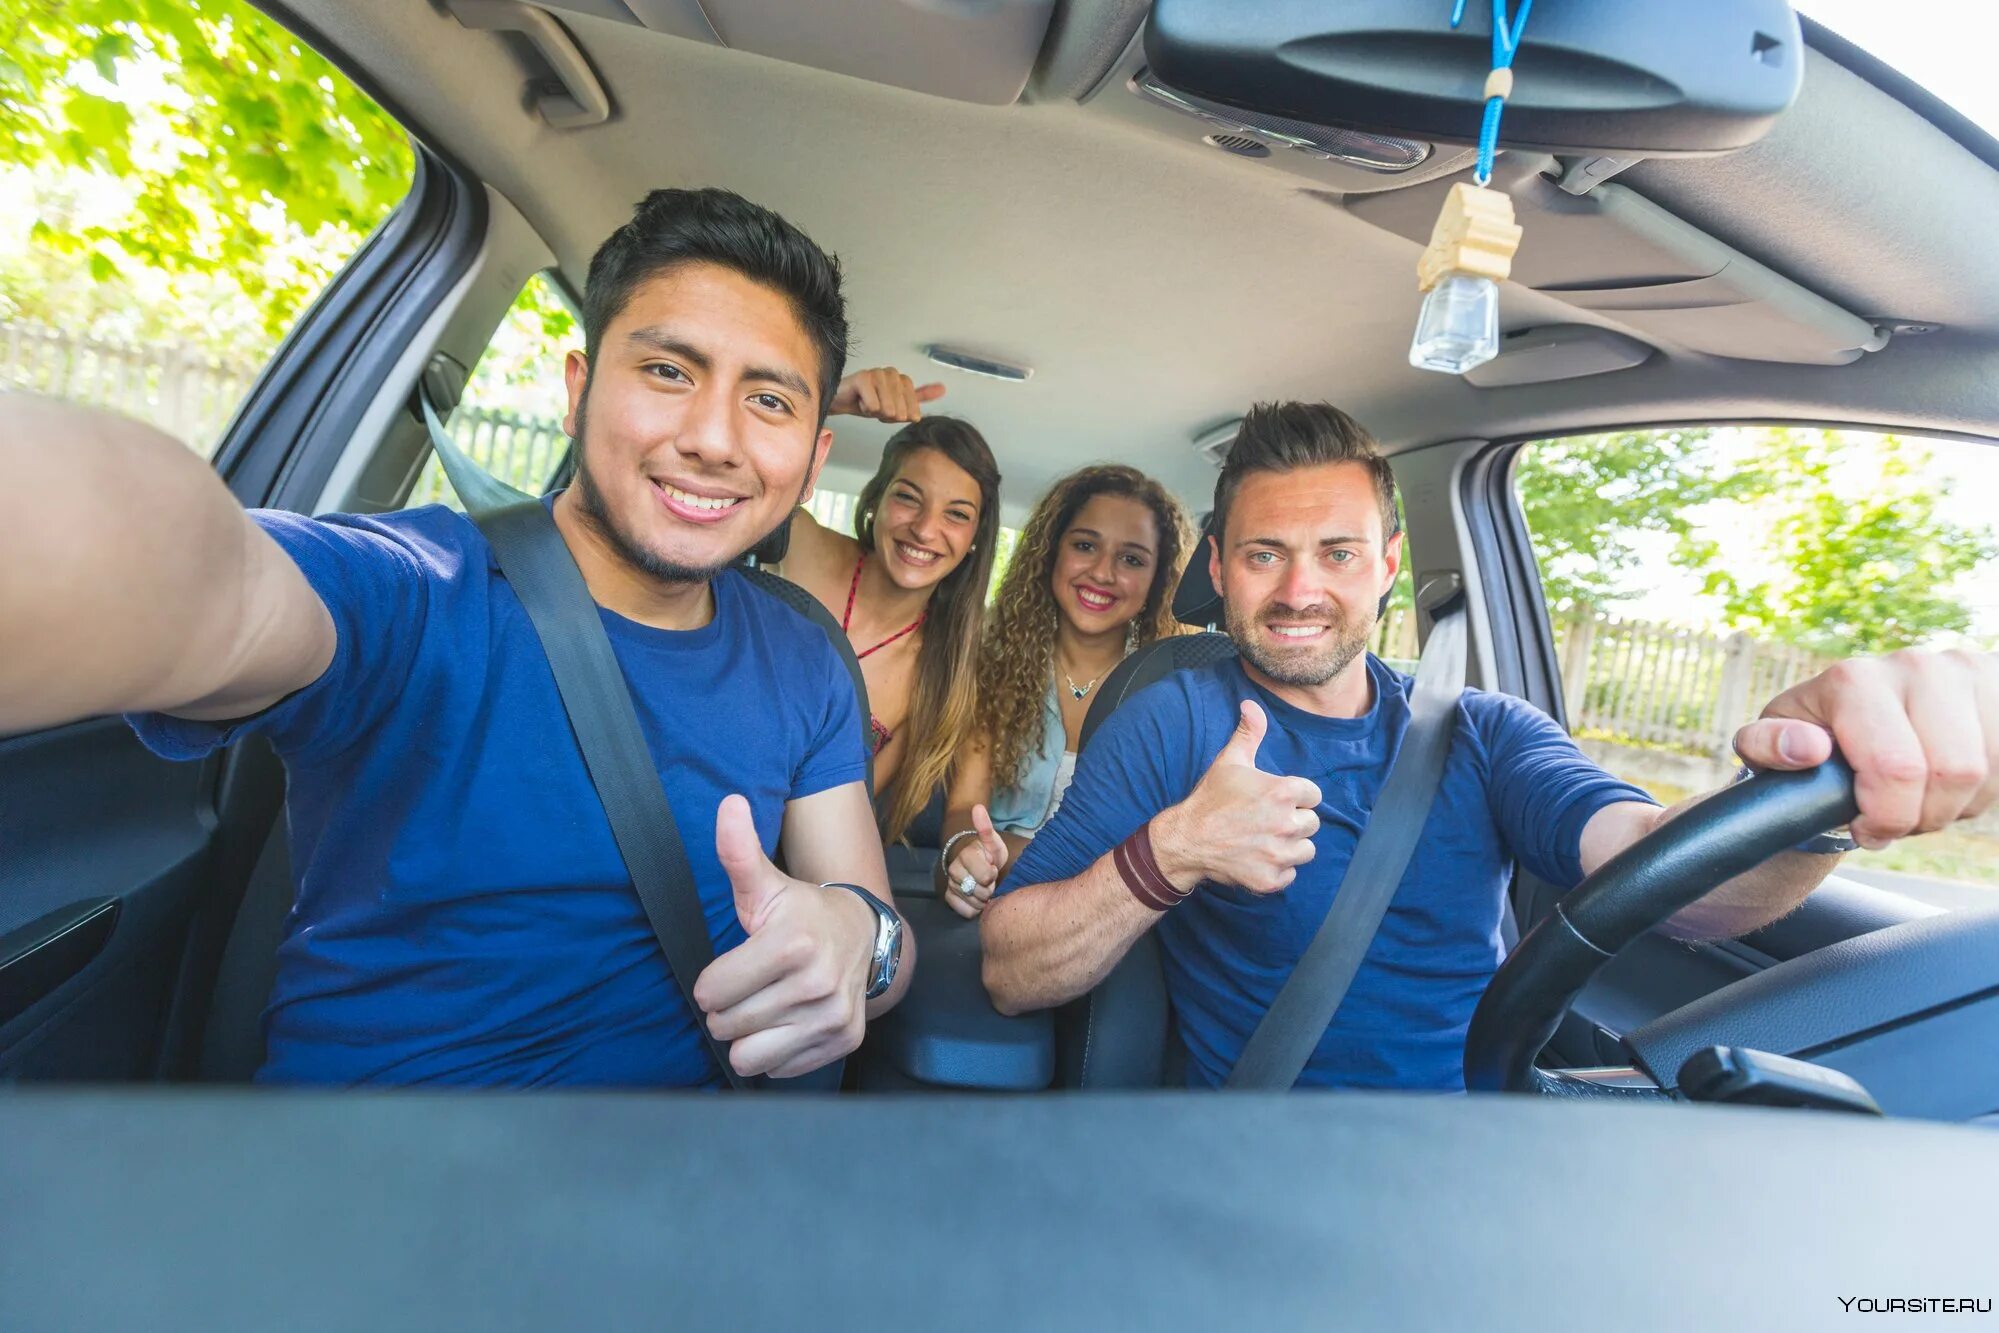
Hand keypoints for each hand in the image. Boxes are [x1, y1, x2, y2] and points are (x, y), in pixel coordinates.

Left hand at [692, 795, 878, 1077]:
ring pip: (749, 1055)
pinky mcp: (843, 1040)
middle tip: (751, 986)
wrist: (863, 936)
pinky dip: (776, 1051)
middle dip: (728, 1010)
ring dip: (748, 1036)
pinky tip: (790, 1020)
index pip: (712, 992)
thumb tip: (728, 803)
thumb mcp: (766, 885)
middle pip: (727, 1025)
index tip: (733, 967)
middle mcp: (817, 983)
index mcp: (792, 944)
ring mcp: (833, 1016)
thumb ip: (739, 851)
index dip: (713, 982)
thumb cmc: (801, 913)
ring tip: (766, 1007)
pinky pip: (778, 1069)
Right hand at [828, 367, 945, 422]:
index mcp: (902, 379)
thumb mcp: (897, 403)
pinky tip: (859, 401)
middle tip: (875, 408)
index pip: (912, 407)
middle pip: (900, 410)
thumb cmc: (868, 402)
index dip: (899, 416)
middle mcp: (891, 372)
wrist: (842, 401)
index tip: (888, 412)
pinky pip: (873, 405)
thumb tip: (943, 389)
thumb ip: (919, 396)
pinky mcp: (863, 378)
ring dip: (875, 413)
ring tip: (867, 404)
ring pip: (887, 408)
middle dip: (886, 416)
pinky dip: (866, 409)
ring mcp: (877, 373)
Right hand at [943, 804, 1007, 919]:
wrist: (980, 866)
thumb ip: (986, 828)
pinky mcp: (949, 897)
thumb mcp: (993, 842)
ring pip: (972, 901)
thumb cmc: (989, 855)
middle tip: (990, 880)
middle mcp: (954, 869)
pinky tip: (976, 899)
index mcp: (966, 854)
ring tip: (984, 889)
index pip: (985, 875)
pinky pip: (964, 910)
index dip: (993, 874)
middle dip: (989, 888)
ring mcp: (951, 884)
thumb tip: (977, 807)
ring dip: (982, 899)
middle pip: (978, 891)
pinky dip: (974, 908)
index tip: (993, 867)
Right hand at [1149, 700, 1321, 894]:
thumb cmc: (1210, 798)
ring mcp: (1279, 854)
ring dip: (1290, 846)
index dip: (1296, 796)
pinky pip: (1290, 874)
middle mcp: (1286, 824)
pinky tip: (1258, 858)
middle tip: (1267, 820)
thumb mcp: (1230, 761)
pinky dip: (1277, 870)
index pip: (1313, 795)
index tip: (1275, 800)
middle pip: (1312, 823)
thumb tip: (1251, 704)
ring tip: (1266, 839)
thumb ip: (1249, 732)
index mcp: (1284, 792)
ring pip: (1306, 850)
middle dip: (1294, 821)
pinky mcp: (1270, 879)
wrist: (1186, 838)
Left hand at [1733, 649, 1998, 850]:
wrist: (1866, 701)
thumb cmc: (1815, 733)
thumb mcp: (1773, 740)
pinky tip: (1947, 784)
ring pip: (1983, 773)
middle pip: (1951, 772)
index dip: (1887, 815)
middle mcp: (1913, 666)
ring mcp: (1964, 672)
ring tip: (1916, 799)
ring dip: (1952, 806)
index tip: (1864, 828)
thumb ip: (1768, 746)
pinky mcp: (1997, 688)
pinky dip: (1981, 791)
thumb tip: (1806, 748)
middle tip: (1894, 821)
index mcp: (1853, 679)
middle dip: (1922, 816)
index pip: (1895, 767)